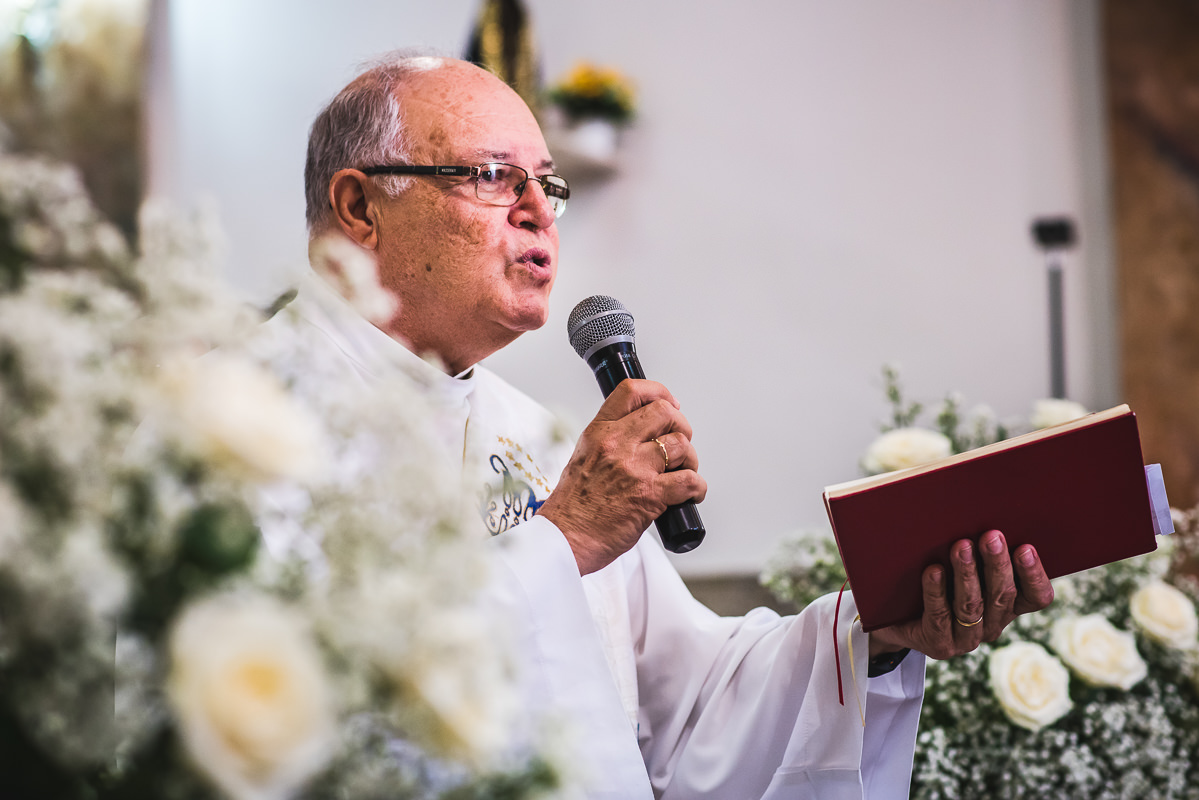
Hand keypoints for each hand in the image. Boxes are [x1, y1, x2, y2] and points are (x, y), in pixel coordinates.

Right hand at [536, 379, 706, 574]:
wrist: (565, 538)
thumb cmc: (574, 506)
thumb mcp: (584, 458)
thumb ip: (610, 442)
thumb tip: (642, 436)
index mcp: (599, 432)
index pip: (631, 391)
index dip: (659, 392)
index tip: (669, 403)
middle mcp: (617, 444)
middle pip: (665, 413)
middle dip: (681, 426)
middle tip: (679, 443)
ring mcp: (634, 468)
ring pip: (681, 445)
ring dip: (690, 459)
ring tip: (683, 473)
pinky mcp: (650, 495)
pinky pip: (690, 481)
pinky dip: (697, 488)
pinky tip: (690, 495)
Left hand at [868, 529, 1054, 659]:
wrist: (897, 616)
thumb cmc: (936, 576)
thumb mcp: (962, 562)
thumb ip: (977, 546)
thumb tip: (981, 506)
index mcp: (1007, 605)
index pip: (1036, 597)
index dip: (1033, 574)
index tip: (1025, 547)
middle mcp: (992, 625)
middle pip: (1002, 596)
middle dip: (996, 564)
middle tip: (990, 536)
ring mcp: (965, 638)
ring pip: (971, 605)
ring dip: (967, 574)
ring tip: (960, 546)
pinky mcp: (938, 644)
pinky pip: (939, 616)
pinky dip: (936, 592)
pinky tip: (933, 570)